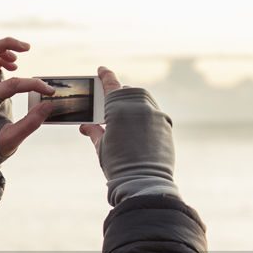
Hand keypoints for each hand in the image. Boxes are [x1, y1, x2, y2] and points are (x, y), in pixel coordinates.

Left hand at [0, 38, 56, 176]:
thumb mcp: (12, 139)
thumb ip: (31, 123)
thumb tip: (49, 105)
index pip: (11, 84)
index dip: (33, 85)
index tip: (49, 92)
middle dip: (5, 45)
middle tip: (27, 48)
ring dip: (1, 50)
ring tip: (18, 60)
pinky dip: (0, 58)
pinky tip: (14, 66)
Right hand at [80, 66, 177, 205]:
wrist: (144, 182)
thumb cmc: (119, 165)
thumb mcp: (102, 147)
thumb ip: (94, 132)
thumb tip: (86, 126)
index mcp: (119, 109)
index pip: (111, 85)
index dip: (105, 76)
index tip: (101, 70)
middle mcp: (139, 107)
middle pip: (129, 92)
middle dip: (120, 94)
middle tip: (111, 102)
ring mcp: (155, 114)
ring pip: (144, 100)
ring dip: (134, 103)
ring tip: (125, 116)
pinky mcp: (166, 124)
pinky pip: (154, 113)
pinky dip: (145, 115)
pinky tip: (138, 128)